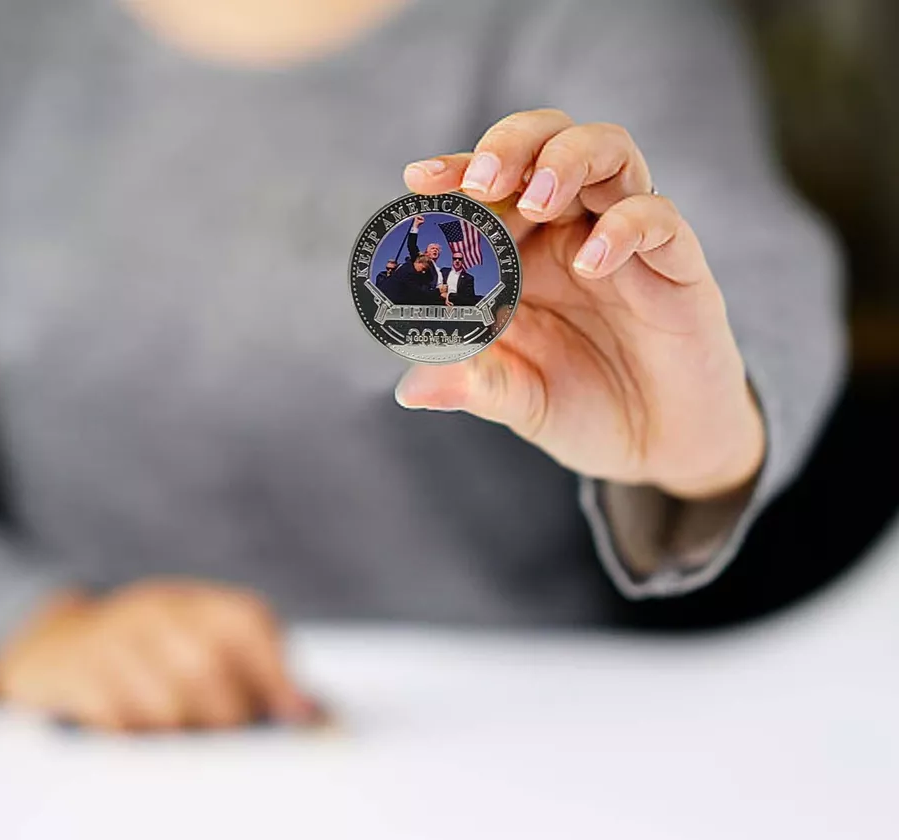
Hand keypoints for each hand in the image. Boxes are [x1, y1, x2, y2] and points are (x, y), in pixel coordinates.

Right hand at [0, 580, 319, 732]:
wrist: (54, 645)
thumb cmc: (150, 660)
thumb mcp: (199, 648)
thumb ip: (260, 678)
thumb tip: (316, 720)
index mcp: (195, 603)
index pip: (246, 623)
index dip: (277, 674)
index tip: (298, 718)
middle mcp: (155, 610)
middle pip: (206, 667)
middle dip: (229, 717)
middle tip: (231, 741)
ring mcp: (111, 640)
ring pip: (164, 704)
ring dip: (183, 738)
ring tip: (186, 747)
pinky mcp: (74, 675)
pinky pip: (117, 722)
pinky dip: (139, 743)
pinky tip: (144, 745)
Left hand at [399, 110, 765, 500]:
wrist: (660, 451)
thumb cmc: (585, 413)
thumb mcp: (519, 402)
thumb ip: (474, 386)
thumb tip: (409, 389)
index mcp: (524, 253)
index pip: (489, 188)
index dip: (454, 173)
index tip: (417, 181)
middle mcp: (572, 232)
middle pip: (546, 140)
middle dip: (509, 144)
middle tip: (480, 180)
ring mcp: (627, 243)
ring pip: (608, 151)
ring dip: (565, 160)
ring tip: (536, 200)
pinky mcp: (677, 266)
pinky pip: (657, 217)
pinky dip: (624, 226)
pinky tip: (591, 264)